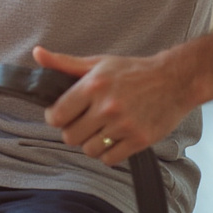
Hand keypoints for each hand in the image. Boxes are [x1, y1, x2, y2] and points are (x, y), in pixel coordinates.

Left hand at [33, 47, 194, 166]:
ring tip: (98, 131)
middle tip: (81, 123)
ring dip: (90, 143)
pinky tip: (112, 139)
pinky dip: (107, 153)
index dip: (55, 118)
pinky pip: (110, 159)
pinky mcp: (140, 140)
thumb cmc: (133, 71)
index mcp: (93, 85)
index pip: (58, 115)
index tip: (61, 115)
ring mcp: (124, 125)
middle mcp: (107, 106)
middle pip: (70, 137)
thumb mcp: (97, 62)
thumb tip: (37, 54)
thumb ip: (64, 63)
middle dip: (72, 131)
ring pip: (89, 150)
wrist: (175, 80)